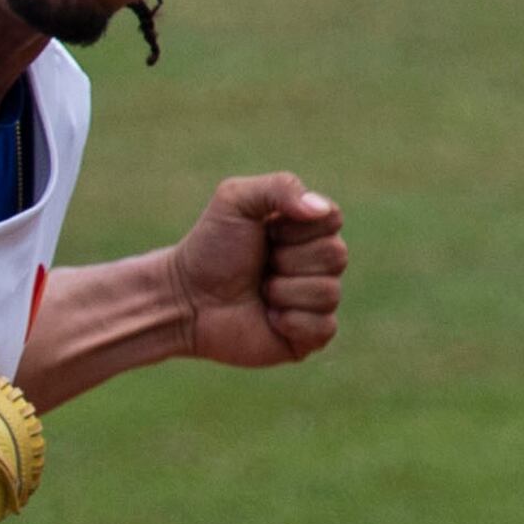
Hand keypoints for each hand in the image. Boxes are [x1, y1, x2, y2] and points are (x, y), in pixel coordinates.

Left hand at [168, 172, 346, 368]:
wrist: (186, 298)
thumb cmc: (210, 248)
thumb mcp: (236, 199)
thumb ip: (281, 187)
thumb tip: (320, 209)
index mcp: (305, 229)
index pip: (333, 219)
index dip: (297, 228)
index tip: (267, 232)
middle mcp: (316, 263)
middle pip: (336, 255)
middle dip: (288, 259)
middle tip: (261, 264)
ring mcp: (314, 301)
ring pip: (329, 292)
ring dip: (284, 290)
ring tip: (260, 291)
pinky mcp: (309, 336)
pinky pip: (325, 327)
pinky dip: (291, 321)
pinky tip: (268, 317)